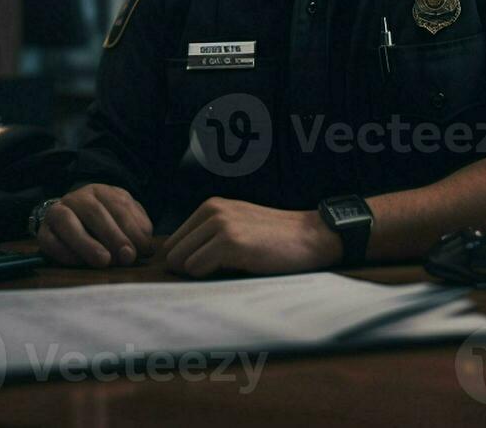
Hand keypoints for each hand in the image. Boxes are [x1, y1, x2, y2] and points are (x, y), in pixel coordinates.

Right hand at [36, 183, 154, 267]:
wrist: (68, 222)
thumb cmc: (104, 224)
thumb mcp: (124, 220)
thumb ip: (136, 230)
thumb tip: (145, 247)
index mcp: (101, 191)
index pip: (118, 205)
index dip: (132, 227)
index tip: (142, 249)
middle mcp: (77, 197)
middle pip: (94, 212)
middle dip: (113, 235)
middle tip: (127, 257)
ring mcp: (57, 212)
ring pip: (68, 223)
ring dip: (87, 243)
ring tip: (104, 261)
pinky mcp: (43, 232)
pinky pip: (49, 240)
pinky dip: (63, 252)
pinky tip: (79, 262)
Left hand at [163, 198, 342, 277]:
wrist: (312, 236)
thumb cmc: (276, 239)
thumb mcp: (238, 226)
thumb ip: (209, 238)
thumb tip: (176, 265)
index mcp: (211, 206)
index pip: (174, 242)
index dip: (185, 262)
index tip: (206, 270)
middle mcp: (213, 211)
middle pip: (173, 253)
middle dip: (188, 270)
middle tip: (216, 275)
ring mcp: (221, 225)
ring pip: (182, 262)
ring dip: (202, 274)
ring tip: (229, 271)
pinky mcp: (231, 242)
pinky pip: (197, 269)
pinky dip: (211, 278)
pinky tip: (236, 271)